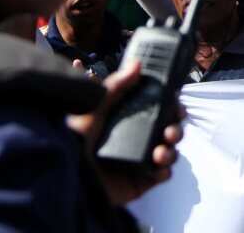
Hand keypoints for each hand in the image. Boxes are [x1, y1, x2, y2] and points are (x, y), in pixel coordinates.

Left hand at [67, 61, 183, 205]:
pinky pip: (161, 174)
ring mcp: (139, 160)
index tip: (175, 106)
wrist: (68, 175)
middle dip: (175, 130)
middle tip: (169, 132)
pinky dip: (164, 170)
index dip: (171, 107)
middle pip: (168, 130)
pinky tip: (157, 168)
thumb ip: (115, 85)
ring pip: (168, 151)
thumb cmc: (75, 140)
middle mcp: (135, 138)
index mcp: (127, 119)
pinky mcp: (140, 180)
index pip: (157, 110)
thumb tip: (136, 64)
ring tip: (160, 153)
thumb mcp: (94, 107)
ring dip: (171, 151)